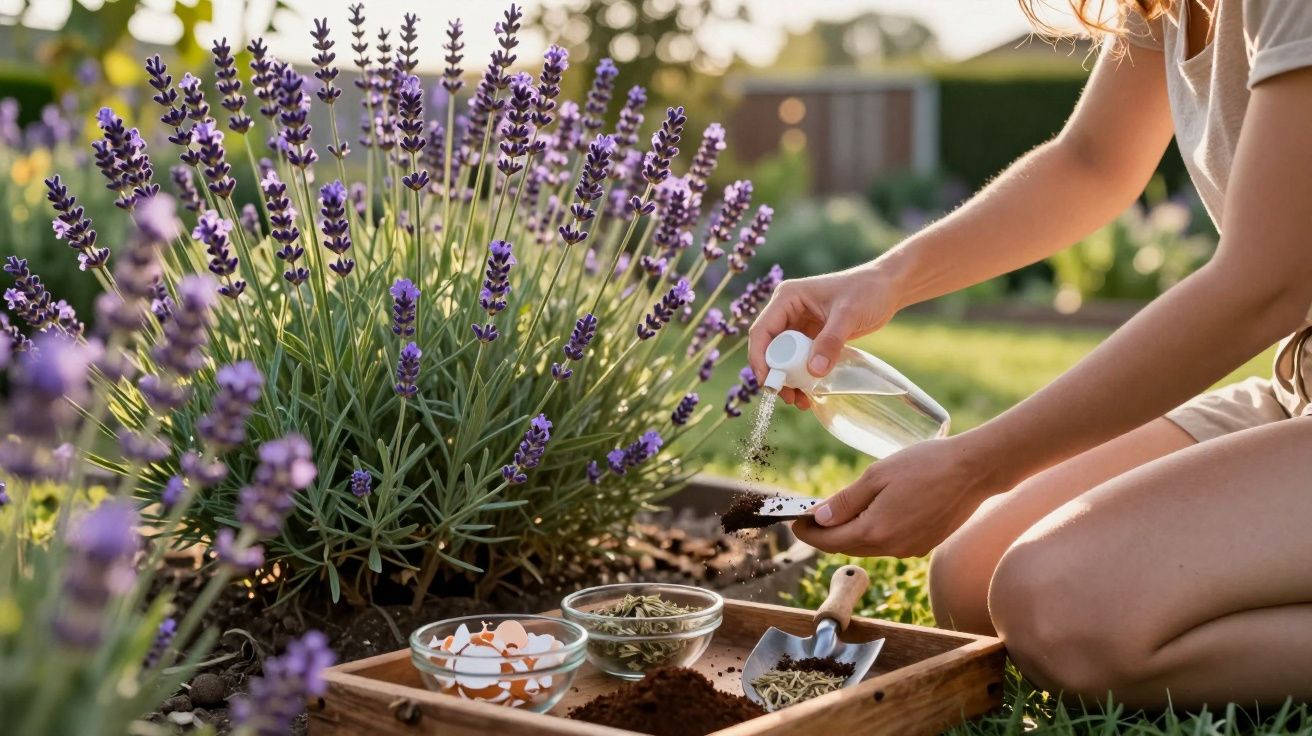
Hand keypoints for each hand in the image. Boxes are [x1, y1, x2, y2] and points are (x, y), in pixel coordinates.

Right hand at [747, 264, 899, 408]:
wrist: (887, 288)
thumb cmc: (867, 290)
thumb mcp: (849, 314)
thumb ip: (831, 341)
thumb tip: (813, 371)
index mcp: (787, 298)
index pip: (762, 331)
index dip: (760, 358)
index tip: (768, 383)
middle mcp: (787, 311)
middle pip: (769, 348)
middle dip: (776, 374)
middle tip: (788, 397)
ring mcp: (798, 324)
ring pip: (783, 358)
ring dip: (788, 380)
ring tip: (801, 401)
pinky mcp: (811, 336)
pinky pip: (799, 360)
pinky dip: (802, 376)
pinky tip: (811, 392)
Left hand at [791, 434, 1007, 557]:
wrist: (975, 470)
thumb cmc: (926, 465)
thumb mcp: (877, 475)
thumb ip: (845, 501)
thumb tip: (819, 518)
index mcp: (875, 531)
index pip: (829, 541)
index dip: (808, 532)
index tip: (795, 521)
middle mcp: (892, 548)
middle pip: (847, 546)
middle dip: (825, 534)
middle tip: (811, 516)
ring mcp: (910, 549)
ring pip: (868, 545)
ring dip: (849, 532)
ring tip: (838, 512)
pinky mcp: (924, 545)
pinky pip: (888, 543)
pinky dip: (873, 531)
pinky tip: (872, 512)